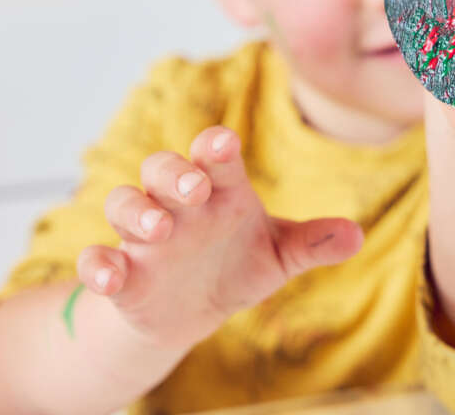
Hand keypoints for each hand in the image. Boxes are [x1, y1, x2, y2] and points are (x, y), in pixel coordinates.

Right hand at [76, 126, 363, 347]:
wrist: (193, 311)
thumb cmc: (236, 265)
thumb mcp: (277, 256)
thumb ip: (311, 243)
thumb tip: (357, 235)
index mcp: (219, 191)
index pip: (215, 158)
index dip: (216, 148)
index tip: (224, 144)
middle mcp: (178, 205)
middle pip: (162, 168)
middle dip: (173, 172)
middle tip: (193, 186)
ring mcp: (144, 238)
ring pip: (124, 203)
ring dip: (136, 212)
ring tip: (158, 229)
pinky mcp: (123, 274)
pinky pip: (98, 259)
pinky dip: (99, 265)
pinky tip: (112, 276)